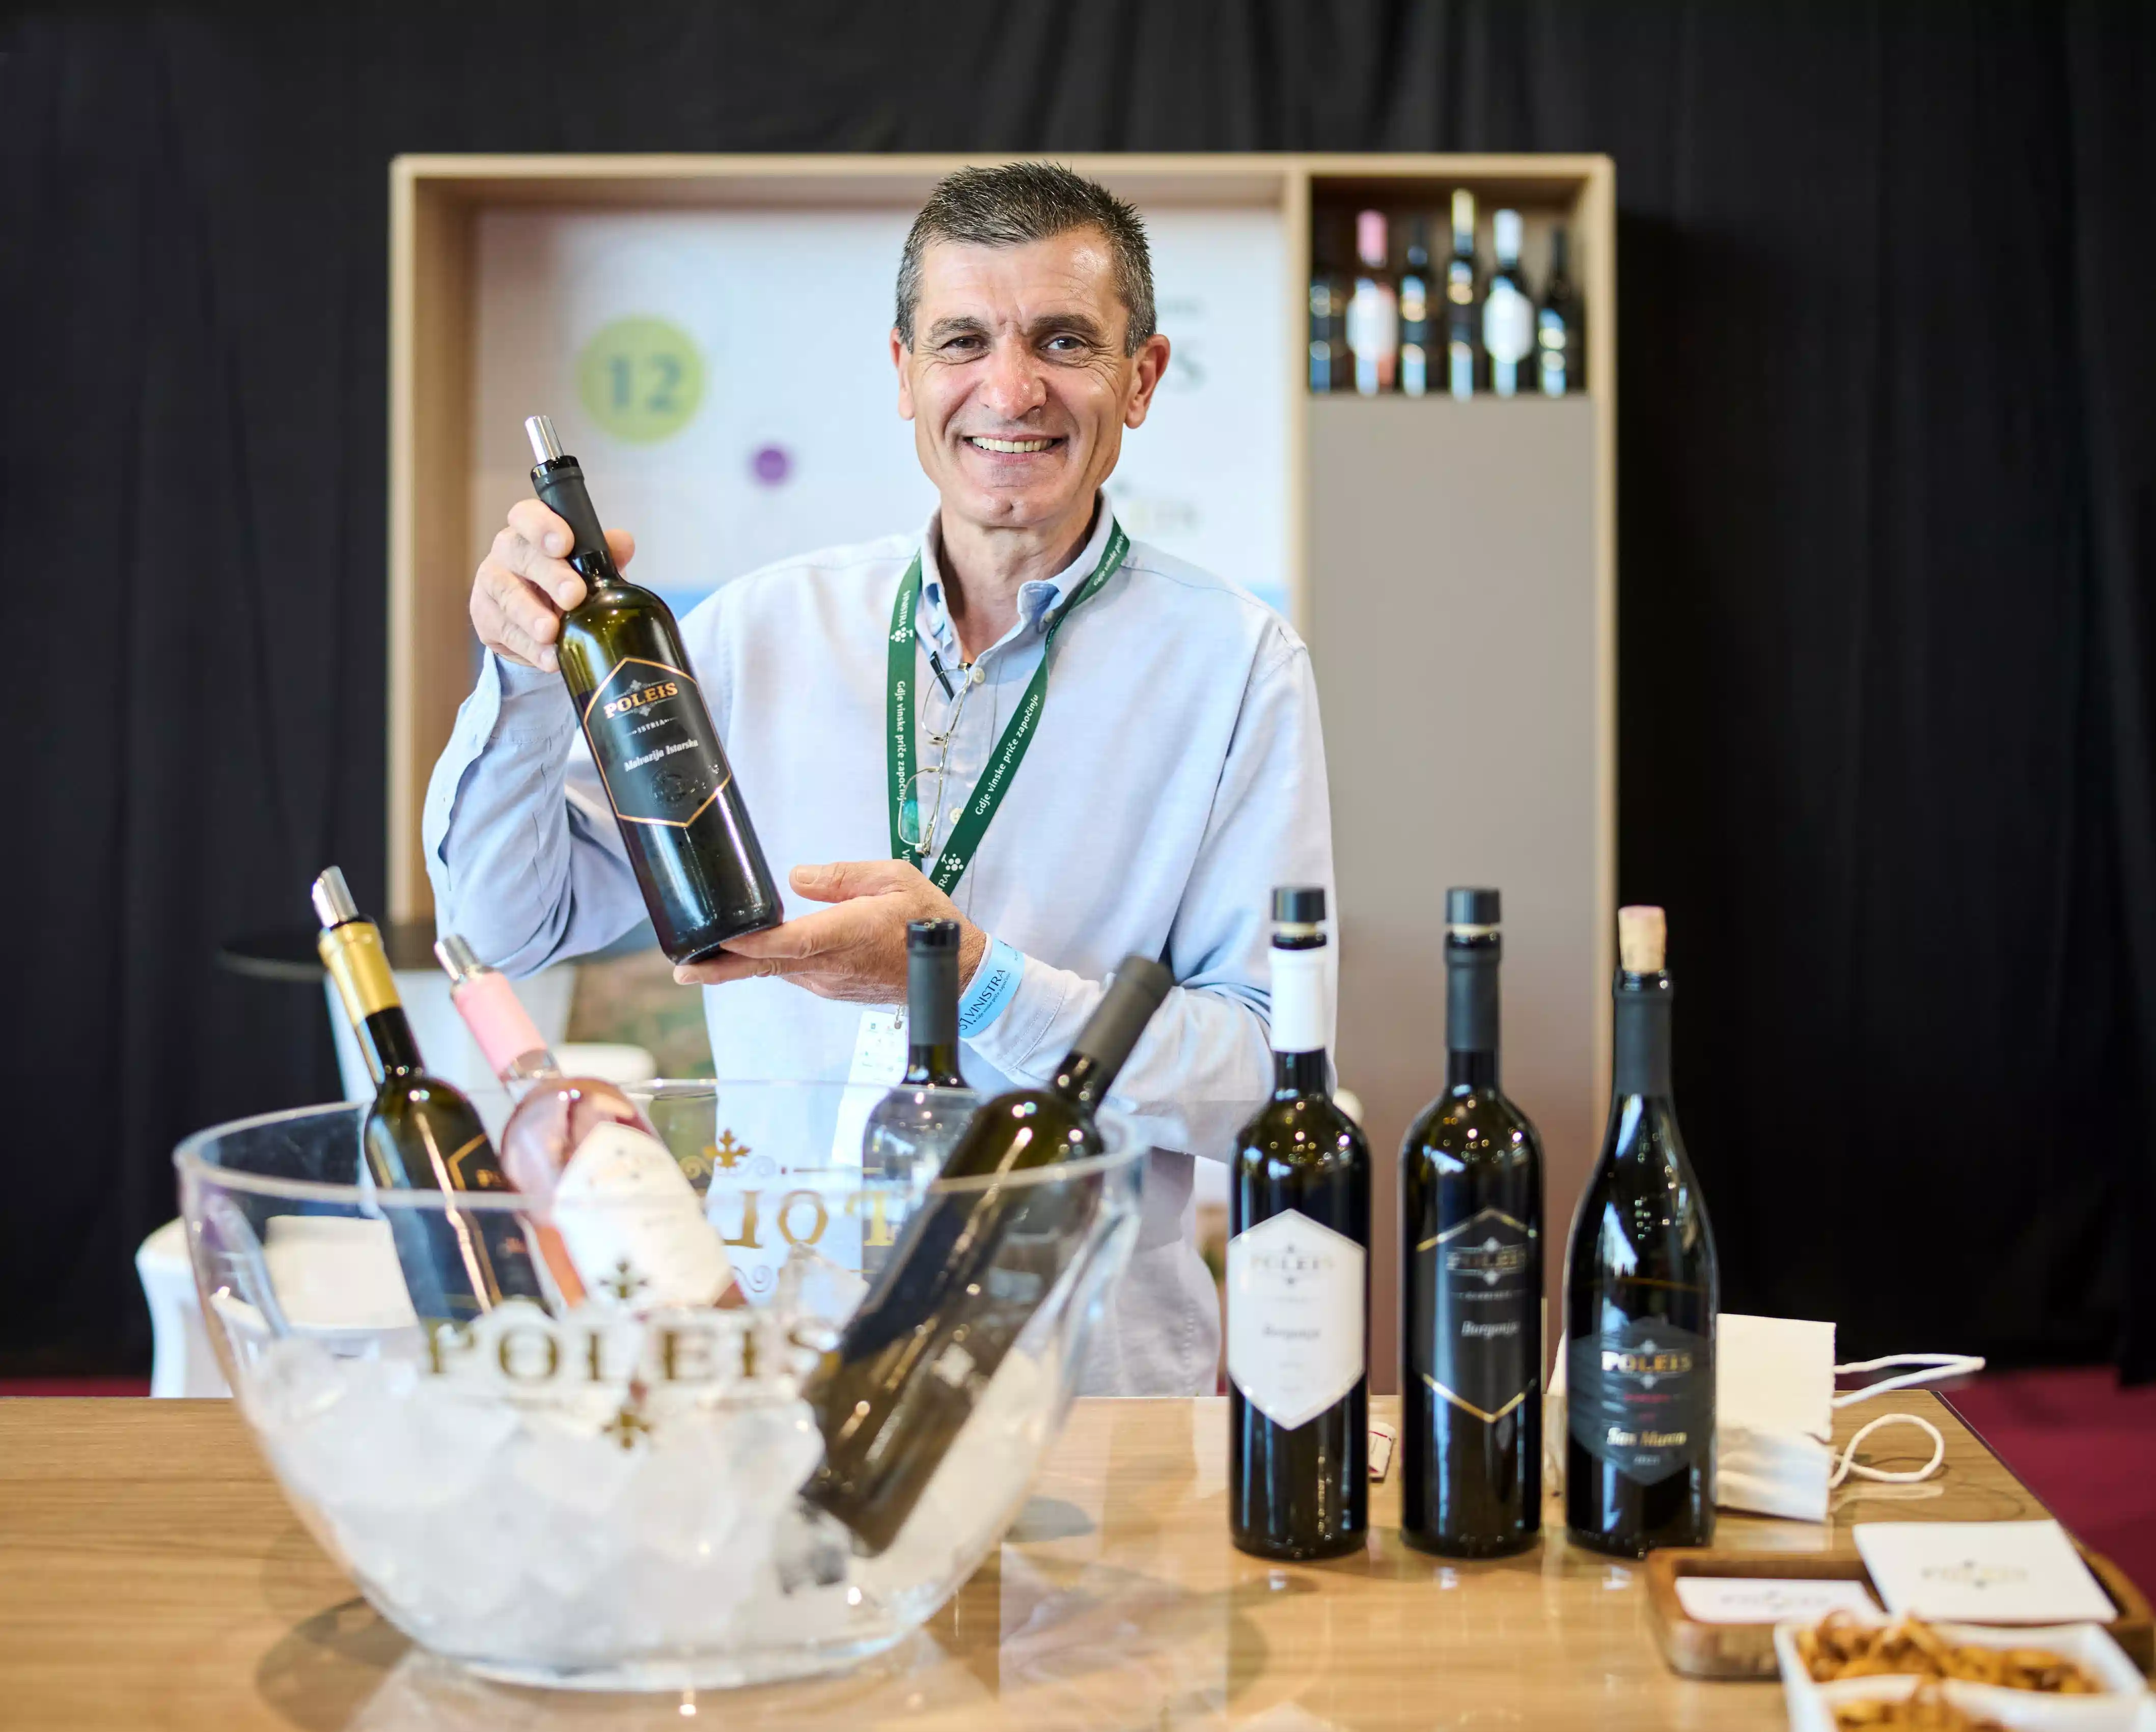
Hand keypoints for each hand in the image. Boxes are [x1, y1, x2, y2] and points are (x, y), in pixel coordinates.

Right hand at [469, 498, 636, 671]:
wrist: (535, 623)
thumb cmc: (563, 582)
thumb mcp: (586, 567)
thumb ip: (603, 553)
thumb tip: (624, 542)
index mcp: (531, 531)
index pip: (527, 515)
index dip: (542, 526)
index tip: (564, 544)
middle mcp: (507, 551)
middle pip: (521, 554)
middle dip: (549, 575)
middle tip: (573, 595)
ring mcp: (492, 584)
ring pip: (508, 595)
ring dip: (532, 615)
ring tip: (551, 632)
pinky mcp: (486, 618)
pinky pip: (506, 632)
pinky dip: (531, 648)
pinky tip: (549, 658)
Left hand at [674, 861, 987, 1004]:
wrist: (954, 971)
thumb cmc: (926, 920)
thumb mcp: (892, 877)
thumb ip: (841, 876)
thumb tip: (797, 877)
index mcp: (844, 936)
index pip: (786, 944)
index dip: (746, 945)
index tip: (715, 942)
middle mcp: (830, 967)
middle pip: (766, 967)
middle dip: (720, 970)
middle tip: (681, 972)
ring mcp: (829, 983)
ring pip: (777, 970)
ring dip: (743, 962)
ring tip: (704, 950)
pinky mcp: (832, 989)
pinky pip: (794, 973)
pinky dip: (771, 962)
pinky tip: (755, 949)